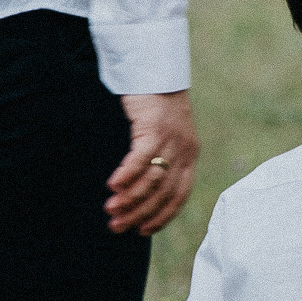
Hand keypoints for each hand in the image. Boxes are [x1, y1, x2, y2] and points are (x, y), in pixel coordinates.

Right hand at [106, 92, 198, 235]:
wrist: (157, 69)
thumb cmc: (155, 104)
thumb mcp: (164, 134)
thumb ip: (159, 158)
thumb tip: (139, 187)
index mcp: (190, 155)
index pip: (179, 196)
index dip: (161, 217)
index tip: (142, 231)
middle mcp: (185, 150)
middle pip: (163, 192)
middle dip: (139, 213)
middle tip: (117, 226)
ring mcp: (171, 139)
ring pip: (152, 179)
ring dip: (130, 198)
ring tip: (111, 210)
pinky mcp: (154, 127)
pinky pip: (140, 159)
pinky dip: (127, 175)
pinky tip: (113, 186)